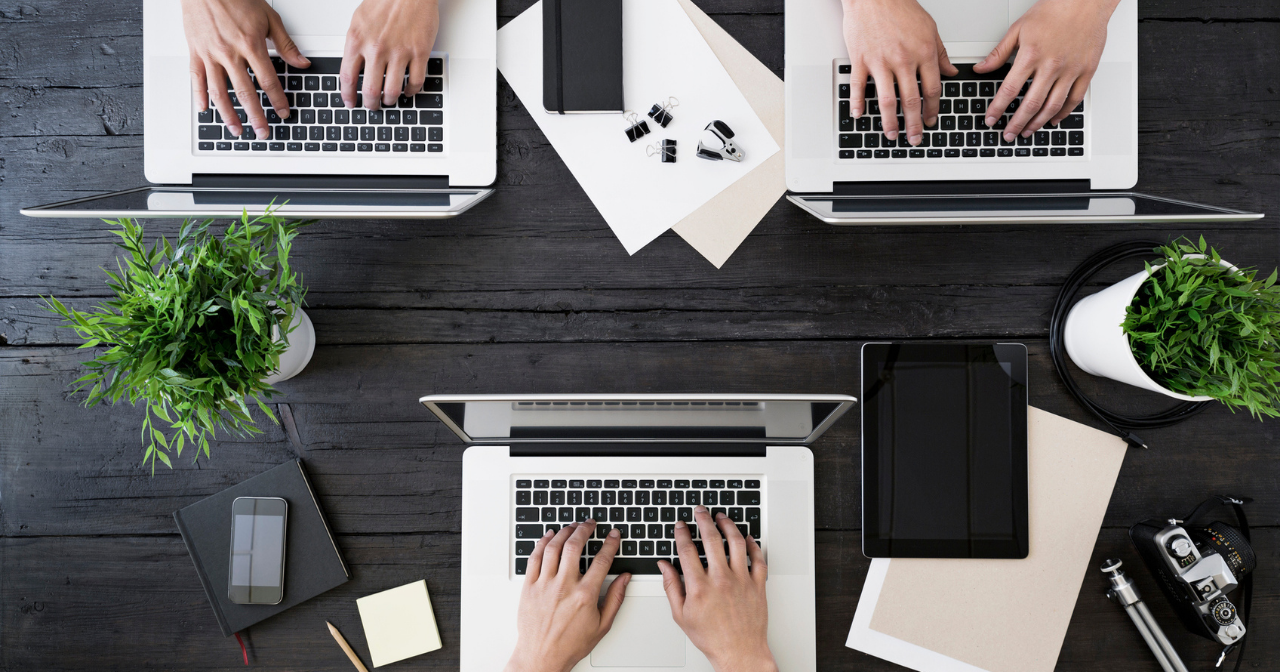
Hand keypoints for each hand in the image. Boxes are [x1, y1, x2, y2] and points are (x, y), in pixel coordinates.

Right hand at [181, 0, 308, 138]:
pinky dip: (199, 96)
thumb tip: (302, 63)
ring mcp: (210, 54)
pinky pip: (196, 79)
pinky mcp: (195, 52)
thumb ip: (286, 44)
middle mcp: (229, 53)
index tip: (284, 112)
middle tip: (263, 132)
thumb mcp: (268, 17)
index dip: (278, 100)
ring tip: (237, 130)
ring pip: (219, 92)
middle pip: (245, 92)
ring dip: (229, 114)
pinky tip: (205, 110)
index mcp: (251, 45)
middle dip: (256, 116)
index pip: (268, 81)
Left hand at [341, 0, 439, 109]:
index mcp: (357, 40)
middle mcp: (377, 48)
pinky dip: (412, 91)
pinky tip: (409, 90)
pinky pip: (416, 81)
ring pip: (393, 90)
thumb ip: (355, 44)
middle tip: (372, 105)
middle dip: (371, 103)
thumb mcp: (359, 20)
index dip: (348, 95)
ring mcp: (399, 52)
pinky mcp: (419, 52)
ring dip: (390, 99)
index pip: (348, 77)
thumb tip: (353, 66)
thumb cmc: (385, 0)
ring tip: (390, 99)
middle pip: (371, 90)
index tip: (350, 102)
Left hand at [504, 522, 630, 671]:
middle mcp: (564, 586)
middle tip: (590, 523)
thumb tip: (624, 579)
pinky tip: (549, 536)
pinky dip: (542, 542)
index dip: (610, 543)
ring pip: (554, 547)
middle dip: (585, 529)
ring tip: (572, 526)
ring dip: (564, 532)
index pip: (601, 560)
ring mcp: (545, 584)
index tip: (613, 535)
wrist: (541, 657)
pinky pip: (535, 557)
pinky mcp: (529, 586)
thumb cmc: (570, 644)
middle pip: (575, 545)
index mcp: (584, 595)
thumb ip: (615, 599)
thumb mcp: (601, 625)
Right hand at [657, 507, 775, 671]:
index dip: (682, 533)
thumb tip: (664, 566)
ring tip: (722, 517)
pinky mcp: (758, 585)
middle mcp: (721, 579)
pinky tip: (747, 537)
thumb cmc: (711, 637)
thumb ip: (671, 587)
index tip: (681, 525)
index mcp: (699, 587)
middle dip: (703, 520)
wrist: (739, 652)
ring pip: (736, 543)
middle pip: (711, 539)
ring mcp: (741, 580)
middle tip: (700, 511)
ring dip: (728, 525)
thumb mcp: (681, 615)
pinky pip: (757, 558)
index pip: (687, 550)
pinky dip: (753, 545)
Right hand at [841, 0, 956, 145]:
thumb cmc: (900, 8)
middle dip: (914, 124)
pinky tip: (859, 115)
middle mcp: (903, 60)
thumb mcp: (930, 28)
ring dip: (889, 121)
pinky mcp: (860, 59)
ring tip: (892, 134)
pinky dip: (857, 103)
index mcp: (923, 53)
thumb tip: (951, 72)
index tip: (930, 120)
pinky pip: (858, 87)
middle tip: (914, 138)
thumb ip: (940, 53)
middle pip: (910, 100)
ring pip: (886, 100)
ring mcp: (880, 61)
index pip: (931, 89)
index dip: (932, 109)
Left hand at [975, 0, 1120, 140]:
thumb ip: (999, 53)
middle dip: (1017, 123)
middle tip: (1008, 134)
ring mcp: (1071, 70)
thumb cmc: (1054, 10)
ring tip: (1027, 131)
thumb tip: (981, 68)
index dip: (998, 108)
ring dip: (1038, 123)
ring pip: (1053, 106)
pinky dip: (1063, 113)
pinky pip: (1074, 99)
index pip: (1009, 90)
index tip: (991, 120)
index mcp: (1031, 55)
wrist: (1086, 1)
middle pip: (1031, 104)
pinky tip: (1053, 119)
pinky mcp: (1086, 71)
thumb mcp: (1019, 28)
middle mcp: (1052, 65)